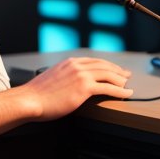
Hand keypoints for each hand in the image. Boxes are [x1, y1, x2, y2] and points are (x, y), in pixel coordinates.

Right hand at [16, 57, 133, 120]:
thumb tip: (69, 83)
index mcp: (70, 62)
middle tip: (126, 74)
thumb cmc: (38, 93)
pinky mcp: (84, 88)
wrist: (31, 99)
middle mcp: (77, 65)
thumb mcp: (52, 77)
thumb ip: (64, 75)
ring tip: (128, 85)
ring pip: (108, 74)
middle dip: (117, 70)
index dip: (106, 65)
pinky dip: (120, 90)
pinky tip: (126, 93)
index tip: (113, 68)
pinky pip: (108, 88)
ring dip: (121, 79)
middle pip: (104, 65)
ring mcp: (81, 75)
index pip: (94, 61)